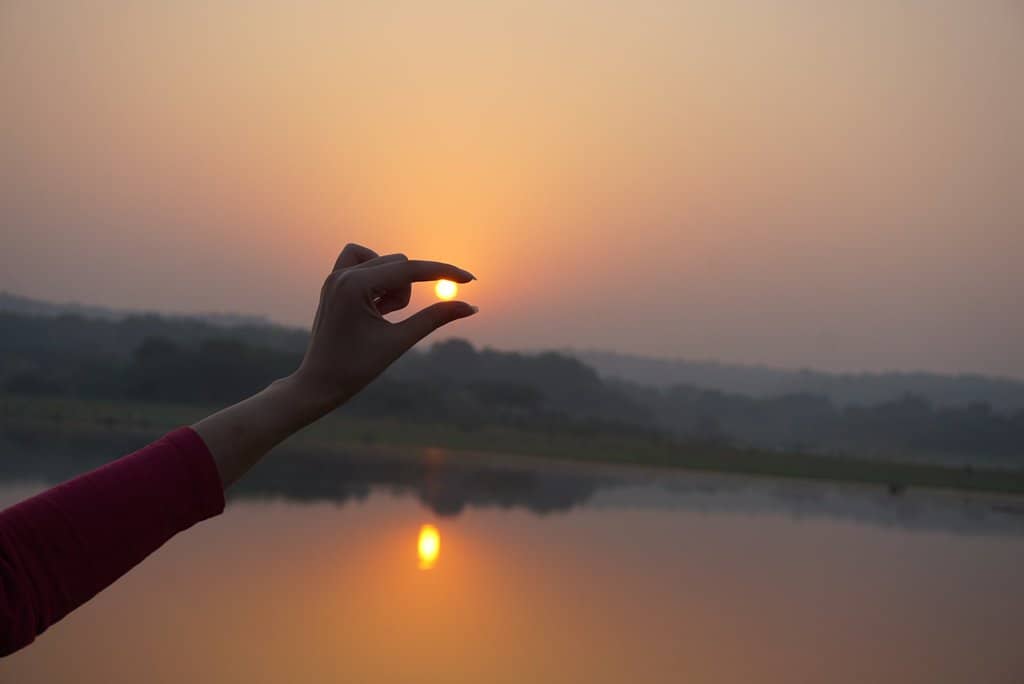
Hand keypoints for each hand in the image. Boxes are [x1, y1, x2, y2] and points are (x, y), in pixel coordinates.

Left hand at [293, 243, 477, 407]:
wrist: (319, 384)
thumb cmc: (356, 368)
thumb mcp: (399, 341)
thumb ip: (434, 319)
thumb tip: (470, 307)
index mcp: (354, 286)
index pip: (410, 269)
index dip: (443, 272)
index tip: (470, 279)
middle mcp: (341, 274)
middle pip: (400, 264)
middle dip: (406, 292)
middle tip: (390, 320)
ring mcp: (335, 275)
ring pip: (385, 262)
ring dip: (393, 286)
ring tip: (380, 316)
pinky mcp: (334, 281)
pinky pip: (365, 261)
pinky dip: (378, 277)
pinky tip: (374, 303)